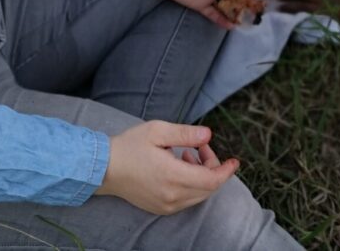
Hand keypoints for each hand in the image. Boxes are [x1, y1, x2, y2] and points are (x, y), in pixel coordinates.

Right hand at [96, 121, 238, 211]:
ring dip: (202, 175)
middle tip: (201, 146)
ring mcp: (166, 206)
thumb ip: (186, 134)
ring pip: (198, 195)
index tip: (234, 160)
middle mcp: (172, 196)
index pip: (211, 180)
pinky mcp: (160, 208)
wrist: (104, 168)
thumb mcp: (158, 131)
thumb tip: (209, 134)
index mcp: (173, 176)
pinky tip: (180, 166)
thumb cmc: (130, 146)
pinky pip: (186, 200)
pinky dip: (192, 184)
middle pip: (208, 188)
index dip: (226, 171)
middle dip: (213, 167)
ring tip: (189, 153)